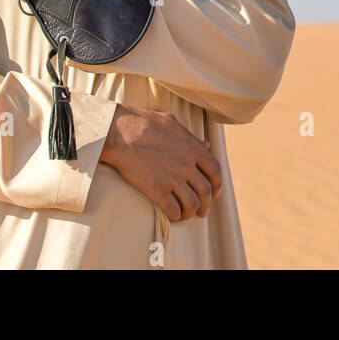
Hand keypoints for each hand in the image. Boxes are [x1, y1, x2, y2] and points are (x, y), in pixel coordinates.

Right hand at [101, 104, 222, 221]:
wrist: (120, 133)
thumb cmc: (143, 123)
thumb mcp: (172, 124)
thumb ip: (191, 137)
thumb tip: (205, 145)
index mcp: (193, 148)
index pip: (215, 170)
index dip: (218, 184)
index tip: (215, 192)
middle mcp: (186, 165)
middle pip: (206, 190)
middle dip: (206, 203)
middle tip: (203, 210)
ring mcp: (173, 178)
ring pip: (192, 203)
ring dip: (191, 212)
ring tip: (186, 215)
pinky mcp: (157, 189)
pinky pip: (173, 209)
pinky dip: (176, 216)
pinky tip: (172, 216)